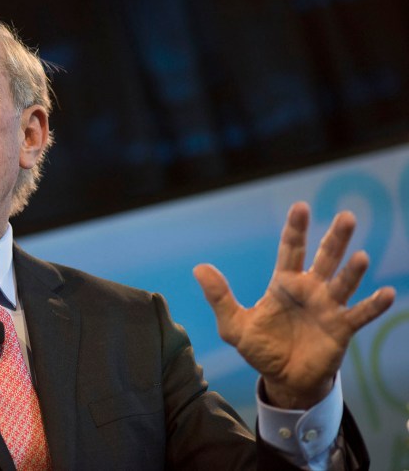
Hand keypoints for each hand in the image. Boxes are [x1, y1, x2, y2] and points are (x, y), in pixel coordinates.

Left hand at [194, 202, 395, 408]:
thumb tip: (199, 268)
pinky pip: (360, 314)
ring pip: (343, 283)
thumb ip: (219, 297)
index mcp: (284, 283)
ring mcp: (328, 308)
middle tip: (346, 216)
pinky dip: (374, 305)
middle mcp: (310, 290)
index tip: (301, 207)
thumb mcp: (234, 325)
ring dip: (353, 270)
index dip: (296, 229)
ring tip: (361, 256)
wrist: (284, 380)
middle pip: (324, 258)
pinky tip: (388, 293)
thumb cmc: (261, 348)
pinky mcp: (341, 329)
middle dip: (335, 238)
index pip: (291, 249)